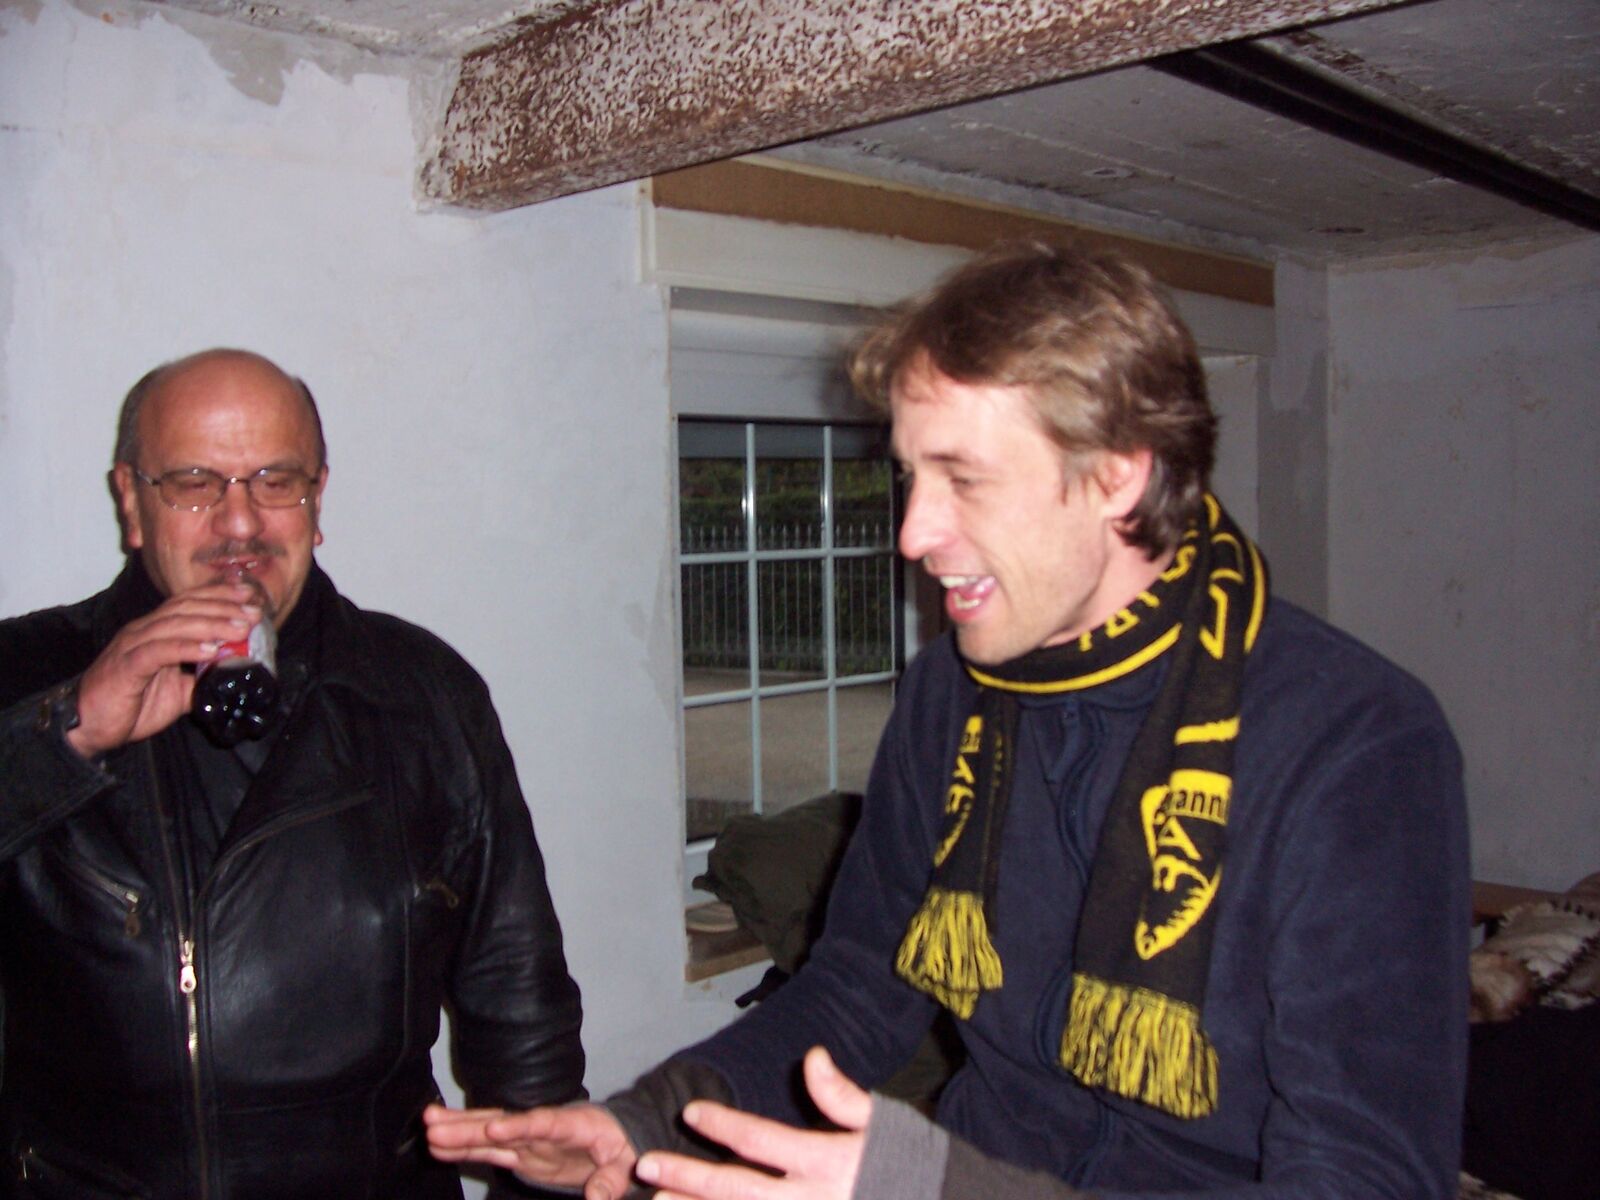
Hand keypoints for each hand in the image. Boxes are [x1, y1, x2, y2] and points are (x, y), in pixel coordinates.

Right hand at [67, 582, 261, 758]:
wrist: (90, 728)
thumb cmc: (130, 706)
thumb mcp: (177, 692)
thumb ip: (201, 680)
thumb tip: (233, 676)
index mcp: (154, 631)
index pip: (189, 603)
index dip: (219, 595)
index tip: (250, 596)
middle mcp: (142, 631)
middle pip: (186, 608)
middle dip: (223, 607)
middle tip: (255, 613)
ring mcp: (132, 645)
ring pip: (175, 625)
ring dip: (212, 624)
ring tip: (241, 629)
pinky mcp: (126, 666)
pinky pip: (159, 651)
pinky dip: (187, 647)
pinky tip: (211, 649)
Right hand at [425, 1101, 638, 1199]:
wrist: (618, 1138)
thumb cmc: (623, 1147)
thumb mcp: (625, 1163)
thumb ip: (610, 1181)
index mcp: (574, 1124)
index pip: (543, 1122)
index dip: (519, 1126)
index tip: (494, 1129)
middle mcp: (544, 1127)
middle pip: (505, 1123)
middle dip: (471, 1123)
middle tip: (435, 1121)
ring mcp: (529, 1139)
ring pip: (489, 1132)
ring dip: (459, 1130)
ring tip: (427, 1126)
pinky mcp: (520, 1152)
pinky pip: (488, 1148)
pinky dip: (464, 1147)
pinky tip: (439, 1145)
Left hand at [634, 1047, 870, 1199]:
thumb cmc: (910, 1165)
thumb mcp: (882, 1123)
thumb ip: (842, 1095)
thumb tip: (812, 1056)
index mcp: (825, 1163)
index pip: (763, 1140)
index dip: (724, 1126)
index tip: (691, 1112)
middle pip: (736, 1191)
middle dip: (688, 1178)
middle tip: (646, 1166)